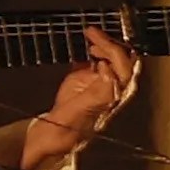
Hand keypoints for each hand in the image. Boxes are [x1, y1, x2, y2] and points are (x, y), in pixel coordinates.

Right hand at [0, 33, 137, 169]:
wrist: (47, 137)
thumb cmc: (61, 131)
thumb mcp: (76, 113)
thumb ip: (95, 95)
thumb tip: (110, 74)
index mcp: (110, 99)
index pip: (122, 74)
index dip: (115, 59)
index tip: (97, 53)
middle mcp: (109, 90)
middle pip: (120, 63)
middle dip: (109, 45)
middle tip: (92, 32)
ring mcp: (99, 85)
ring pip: (111, 59)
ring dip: (104, 44)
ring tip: (90, 34)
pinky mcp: (87, 82)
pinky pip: (96, 61)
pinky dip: (94, 49)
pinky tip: (87, 43)